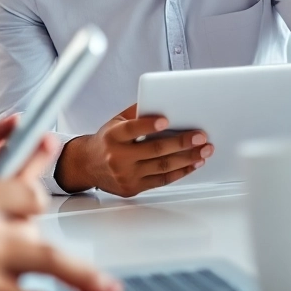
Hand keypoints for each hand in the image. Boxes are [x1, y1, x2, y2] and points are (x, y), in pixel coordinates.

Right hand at [55, 104, 212, 196]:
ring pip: (162, 167)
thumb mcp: (115, 121)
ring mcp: (126, 175)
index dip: (149, 125)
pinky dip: (180, 172)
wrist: (87, 165)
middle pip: (155, 150)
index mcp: (113, 136)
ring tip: (204, 151)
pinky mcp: (134, 188)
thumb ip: (137, 113)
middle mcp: (118, 157)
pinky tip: (193, 164)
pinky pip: (162, 181)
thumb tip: (163, 102)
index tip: (166, 120)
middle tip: (200, 136)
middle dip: (181, 143)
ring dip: (187, 158)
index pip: (132, 129)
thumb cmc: (106, 140)